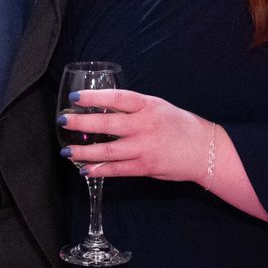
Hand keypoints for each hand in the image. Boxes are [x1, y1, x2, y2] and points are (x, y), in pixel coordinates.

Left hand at [58, 88, 213, 183]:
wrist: (204, 150)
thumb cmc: (179, 125)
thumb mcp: (158, 106)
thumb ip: (133, 107)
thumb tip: (102, 108)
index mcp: (148, 106)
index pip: (117, 98)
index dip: (94, 97)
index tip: (75, 98)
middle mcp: (145, 125)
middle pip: (107, 124)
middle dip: (81, 123)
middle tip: (63, 121)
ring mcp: (145, 147)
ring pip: (109, 150)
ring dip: (84, 152)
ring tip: (66, 151)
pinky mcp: (146, 167)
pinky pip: (117, 170)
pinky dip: (99, 170)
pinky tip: (85, 169)